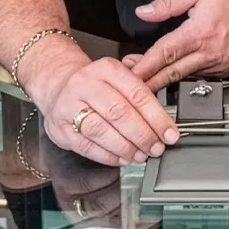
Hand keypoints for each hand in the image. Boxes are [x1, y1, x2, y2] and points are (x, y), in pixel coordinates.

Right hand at [32, 56, 178, 166]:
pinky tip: (122, 159)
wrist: (58, 86)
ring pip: (101, 131)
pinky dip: (108, 156)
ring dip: (126, 147)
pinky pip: (87, 146)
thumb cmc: (96, 85)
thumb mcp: (118, 75)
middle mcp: (85, 85)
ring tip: (141, 155)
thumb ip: (142, 88)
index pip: (137, 93)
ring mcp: (69, 106)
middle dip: (143, 135)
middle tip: (157, 147)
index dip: (157, 117)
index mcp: (106, 69)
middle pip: (119, 113)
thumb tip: (168, 116)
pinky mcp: (60, 128)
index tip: (170, 134)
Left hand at [127, 0, 228, 92]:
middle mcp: (208, 53)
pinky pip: (199, 74)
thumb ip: (170, 0)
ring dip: (163, 78)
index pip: (164, 53)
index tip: (127, 74)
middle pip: (170, 74)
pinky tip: (173, 70)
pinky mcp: (226, 70)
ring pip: (184, 76)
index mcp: (200, 32)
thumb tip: (145, 12)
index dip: (143, 66)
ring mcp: (218, 65)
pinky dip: (184, 74)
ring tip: (144, 76)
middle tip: (128, 86)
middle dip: (147, 82)